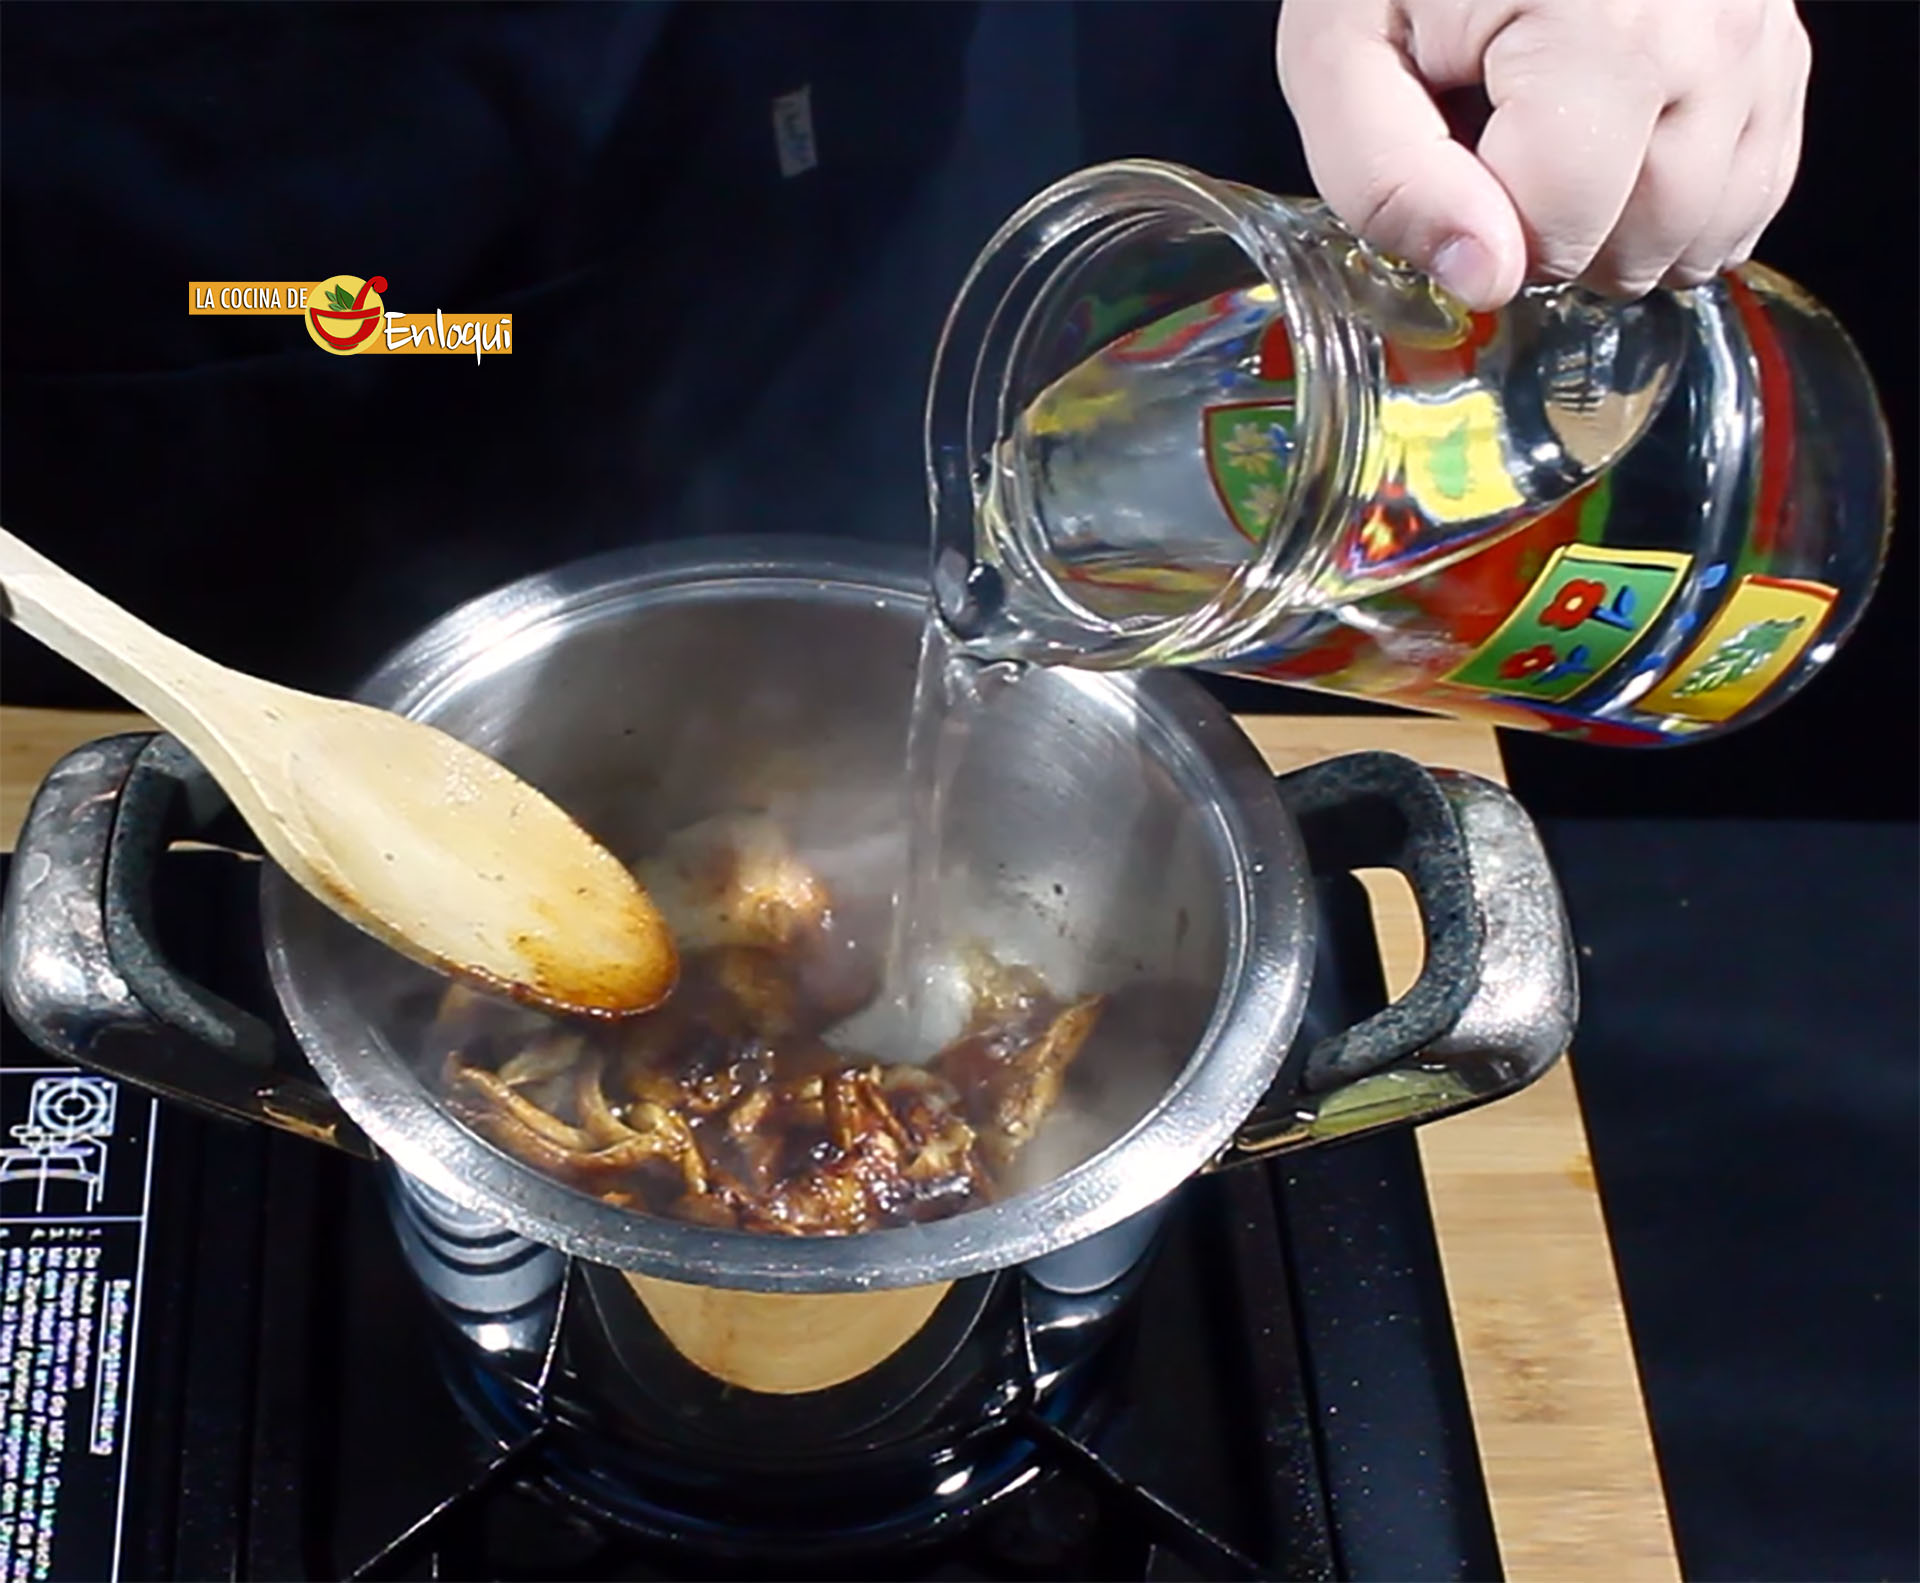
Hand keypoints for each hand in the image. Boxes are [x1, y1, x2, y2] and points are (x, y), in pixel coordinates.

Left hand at [1276, 0, 1810, 308]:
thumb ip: (1389, 180)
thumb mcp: (1338, 58)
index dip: (1486, 232)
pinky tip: (1612, 159)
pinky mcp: (1778, 44)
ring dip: (1620, 233)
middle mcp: (1708, 22)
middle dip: (1555, 238)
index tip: (1453, 166)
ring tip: (1551, 148)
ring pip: (1707, 229)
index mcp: (1597, 20)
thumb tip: (1486, 280)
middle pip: (1646, 239)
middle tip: (1497, 155)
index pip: (1561, 228)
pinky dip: (1679, 207)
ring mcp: (1758, 31)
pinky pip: (1750, 190)